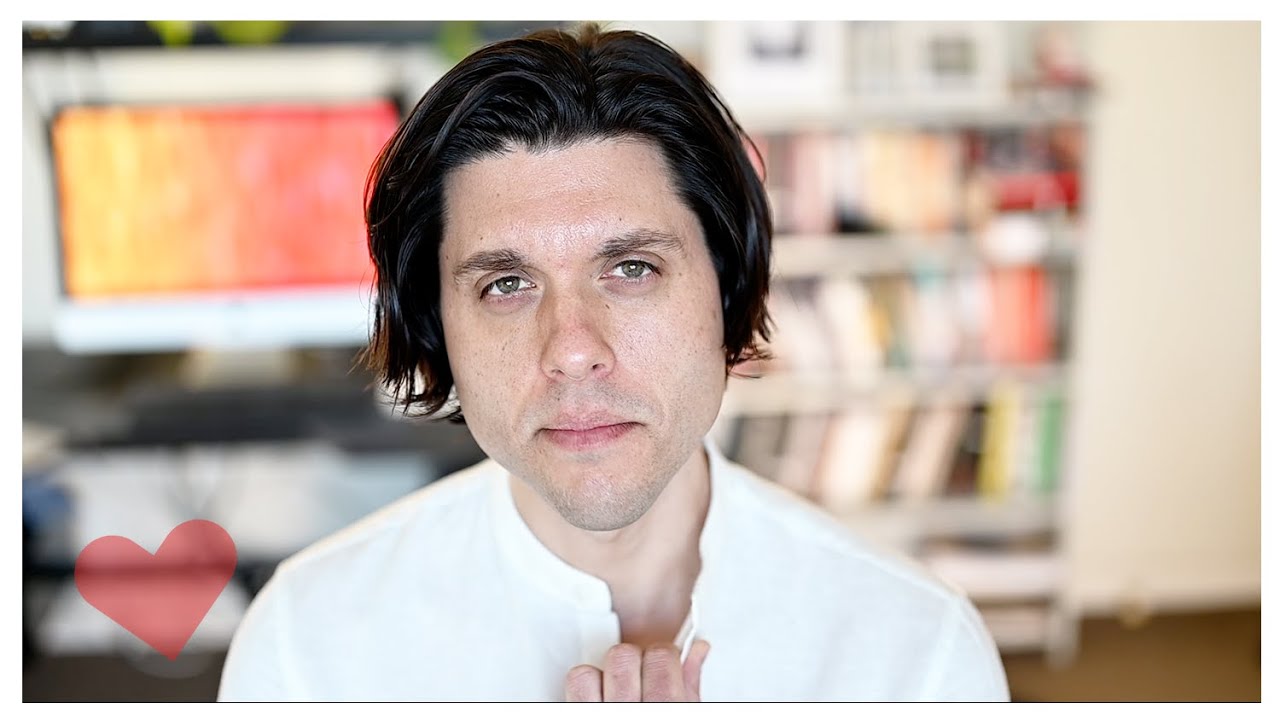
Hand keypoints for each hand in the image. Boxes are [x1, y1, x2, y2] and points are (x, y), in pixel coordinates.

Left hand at [564, 639, 710, 701]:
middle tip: (642, 679)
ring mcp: (598, 717)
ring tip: (618, 692)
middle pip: (624, 657)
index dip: (664, 655)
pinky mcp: (576, 715)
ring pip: (590, 671)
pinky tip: (599, 699)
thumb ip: (690, 684)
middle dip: (635, 661)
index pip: (661, 655)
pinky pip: (574, 685)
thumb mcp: (685, 714)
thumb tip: (698, 649)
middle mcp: (628, 714)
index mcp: (665, 708)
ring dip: (605, 676)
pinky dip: (584, 687)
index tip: (665, 662)